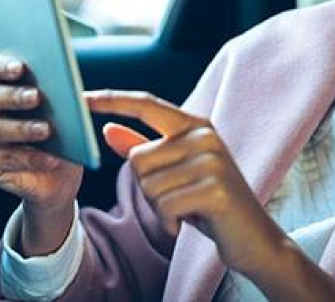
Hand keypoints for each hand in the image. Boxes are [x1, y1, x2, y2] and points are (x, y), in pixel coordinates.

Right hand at [0, 54, 82, 254]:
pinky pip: (2, 158)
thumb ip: (60, 96)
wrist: (55, 172)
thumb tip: (72, 90)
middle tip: (37, 97)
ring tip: (47, 130)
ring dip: (23, 129)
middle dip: (15, 96)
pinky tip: (51, 158)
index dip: (2, 65)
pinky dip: (29, 158)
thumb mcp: (61, 111)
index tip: (21, 67)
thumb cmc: (55, 131)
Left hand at [86, 89, 286, 275]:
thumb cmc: (209, 202)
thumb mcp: (174, 172)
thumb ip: (142, 149)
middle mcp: (204, 135)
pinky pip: (164, 205)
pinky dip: (169, 221)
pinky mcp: (215, 188)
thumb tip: (108, 130)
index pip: (146, 104)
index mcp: (195, 125)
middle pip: (138, 158)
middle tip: (176, 197)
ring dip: (159, 207)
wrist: (253, 236)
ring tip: (186, 209)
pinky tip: (187, 222)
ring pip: (148, 185)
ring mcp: (212, 160)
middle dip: (147, 188)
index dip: (112, 100)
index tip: (81, 97)